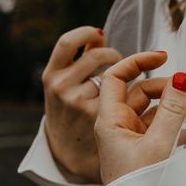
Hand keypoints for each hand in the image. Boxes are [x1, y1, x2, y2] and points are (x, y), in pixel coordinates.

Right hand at [41, 26, 122, 182]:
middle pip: (97, 56)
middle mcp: (62, 87)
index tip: (100, 33)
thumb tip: (99, 34)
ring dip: (124, 72)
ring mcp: (79, 102)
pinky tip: (133, 94)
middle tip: (120, 62)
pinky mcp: (97, 116)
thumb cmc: (73, 110)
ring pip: (111, 74)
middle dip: (113, 54)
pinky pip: (121, 94)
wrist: (70, 152)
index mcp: (51, 75)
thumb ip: (81, 59)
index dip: (85, 33)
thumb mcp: (66, 84)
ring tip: (126, 79)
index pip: (66, 43)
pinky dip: (129, 90)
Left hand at [95, 52, 185, 185]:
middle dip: (171, 91)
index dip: (138, 61)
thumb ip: (173, 110)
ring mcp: (132, 140)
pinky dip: (180, 128)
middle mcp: (118, 127)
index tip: (165, 56)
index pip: (116, 76)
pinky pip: (163, 130)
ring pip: (157, 112)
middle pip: (143, 92)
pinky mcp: (146, 152)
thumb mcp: (160, 145)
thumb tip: (183, 78)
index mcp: (110, 121)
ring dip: (180, 111)